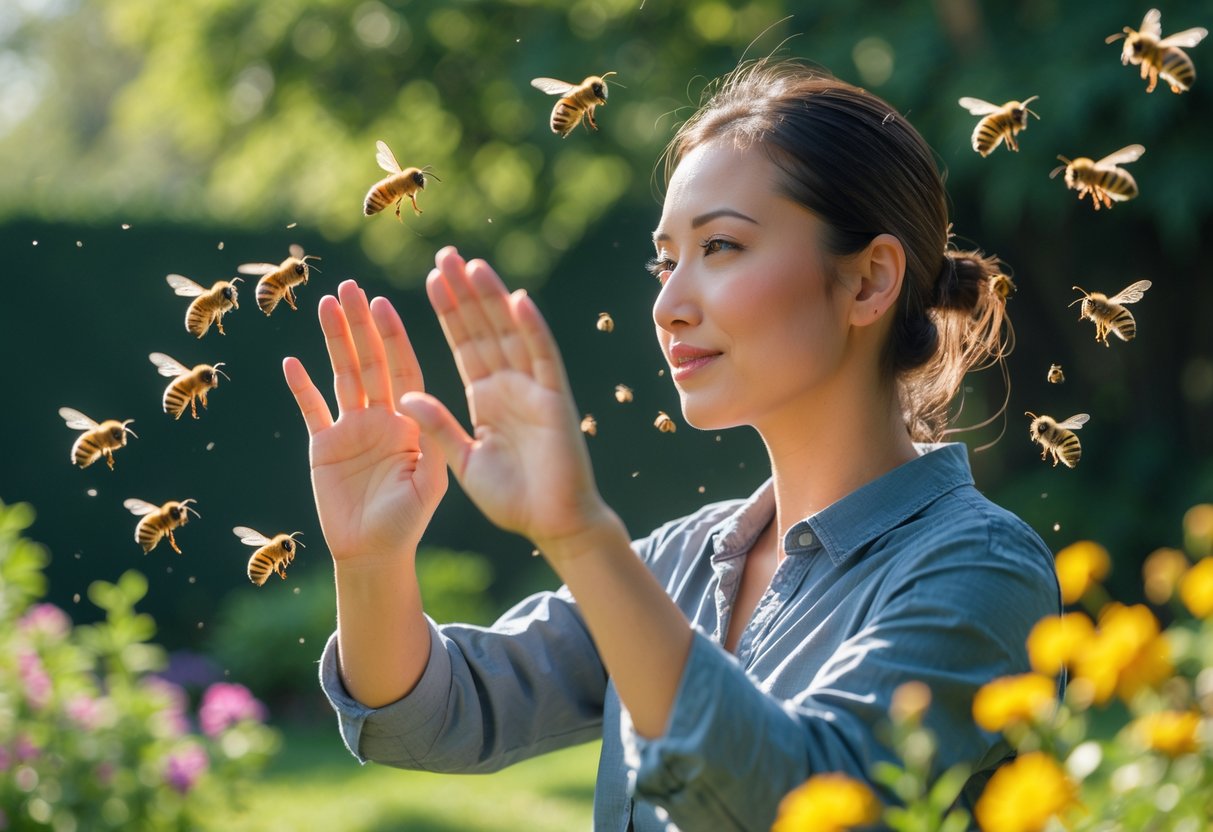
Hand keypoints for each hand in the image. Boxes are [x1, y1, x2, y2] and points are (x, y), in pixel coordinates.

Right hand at [283, 280, 447, 562]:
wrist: (374, 553)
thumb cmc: (408, 521)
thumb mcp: (430, 483)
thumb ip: (427, 442)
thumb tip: (412, 401)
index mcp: (411, 420)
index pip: (402, 369)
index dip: (392, 337)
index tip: (383, 304)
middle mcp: (381, 416)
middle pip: (370, 361)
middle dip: (360, 325)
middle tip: (349, 287)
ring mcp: (350, 428)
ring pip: (341, 375)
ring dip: (333, 341)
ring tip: (324, 304)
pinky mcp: (323, 445)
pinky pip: (310, 409)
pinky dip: (301, 387)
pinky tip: (291, 361)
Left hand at [399, 247, 614, 554]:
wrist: (553, 524)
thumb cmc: (512, 499)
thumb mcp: (461, 461)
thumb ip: (438, 426)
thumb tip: (404, 396)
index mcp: (486, 399)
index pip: (464, 345)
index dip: (448, 313)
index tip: (431, 280)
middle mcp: (509, 386)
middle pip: (484, 329)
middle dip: (465, 293)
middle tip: (447, 255)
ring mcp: (534, 389)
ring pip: (510, 333)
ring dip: (492, 299)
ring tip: (472, 264)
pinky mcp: (556, 399)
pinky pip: (542, 357)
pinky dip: (531, 328)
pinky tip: (516, 299)